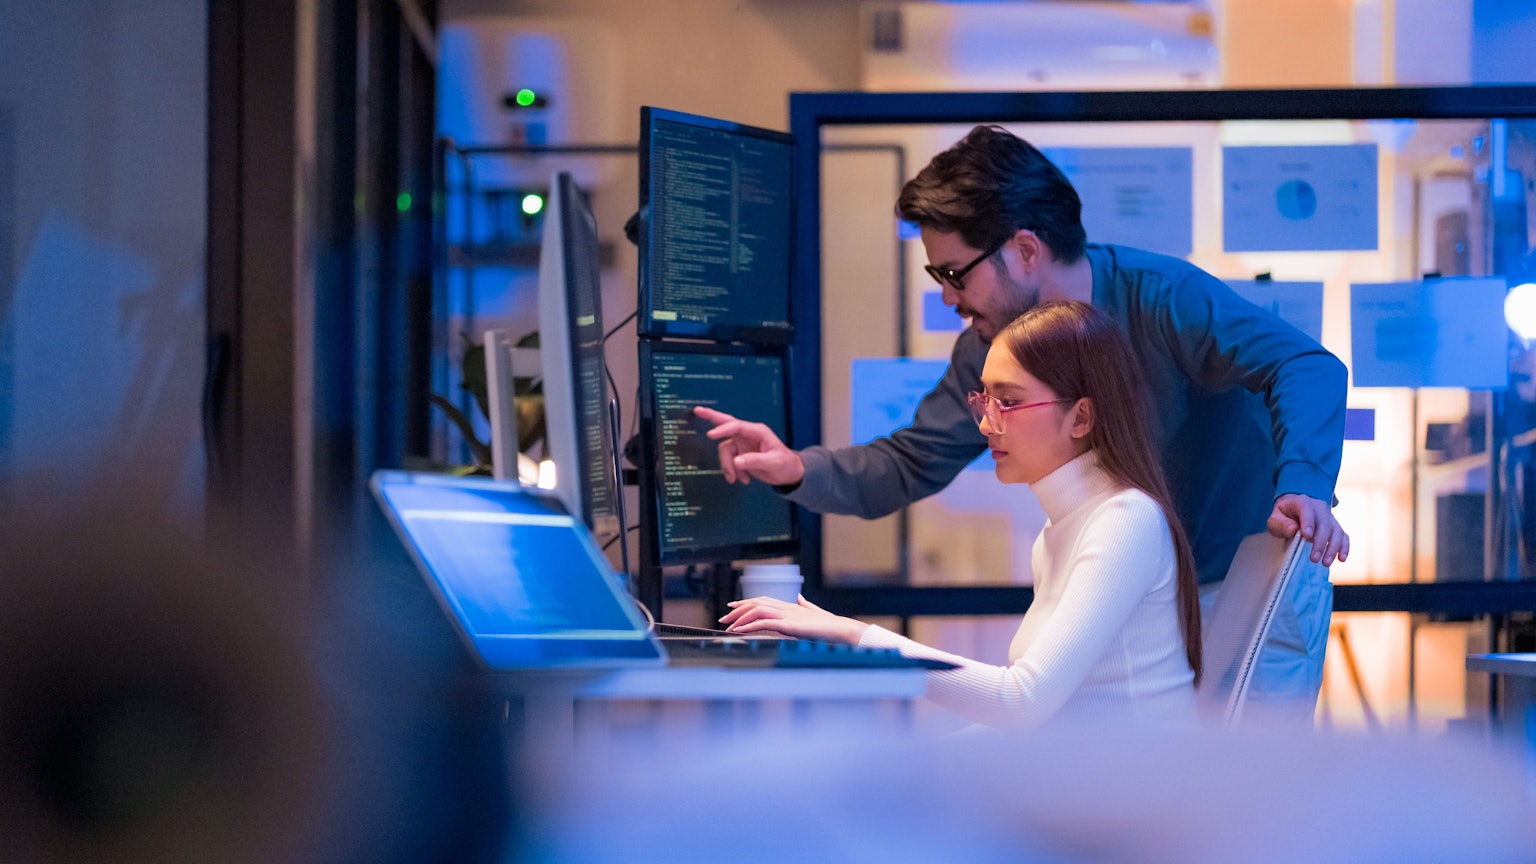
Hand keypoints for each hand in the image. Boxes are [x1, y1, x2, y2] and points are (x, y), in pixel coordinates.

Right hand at [693, 405, 805, 485]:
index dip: (723, 429)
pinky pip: (729, 461)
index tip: (710, 435)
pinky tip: (743, 479)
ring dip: (728, 466)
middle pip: (727, 424)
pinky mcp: (741, 455)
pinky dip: (733, 471)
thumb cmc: (786, 464)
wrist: (789, 474)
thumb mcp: (773, 463)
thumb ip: (755, 461)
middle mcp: (748, 435)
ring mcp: (743, 445)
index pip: (736, 426)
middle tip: (697, 410)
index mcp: (757, 432)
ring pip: (725, 451)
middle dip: (712, 418)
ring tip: (736, 479)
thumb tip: (737, 462)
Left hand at [719, 595, 868, 643]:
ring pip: (758, 610)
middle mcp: (788, 607)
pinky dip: (750, 626)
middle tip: (724, 618)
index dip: (747, 602)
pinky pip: (765, 623)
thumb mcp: (815, 614)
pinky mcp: (790, 625)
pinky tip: (741, 631)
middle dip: (738, 610)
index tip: (733, 607)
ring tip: (729, 627)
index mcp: (792, 606)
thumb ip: (806, 606)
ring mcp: (788, 615)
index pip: (764, 600)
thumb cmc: (831, 626)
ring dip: (741, 618)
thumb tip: (799, 598)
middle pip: (757, 603)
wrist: (843, 630)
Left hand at [1268, 493, 1349, 565]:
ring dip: (1333, 548)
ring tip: (1325, 563)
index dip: (1308, 522)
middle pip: (1324, 524)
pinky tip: (1341, 559)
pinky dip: (1344, 547)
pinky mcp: (1335, 526)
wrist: (1294, 508)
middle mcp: (1319, 508)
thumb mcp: (1275, 518)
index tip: (1306, 536)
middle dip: (1320, 543)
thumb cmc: (1284, 515)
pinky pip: (1343, 536)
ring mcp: (1329, 517)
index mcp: (1302, 502)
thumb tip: (1293, 530)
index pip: (1307, 510)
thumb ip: (1281, 524)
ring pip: (1336, 531)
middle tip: (1314, 559)